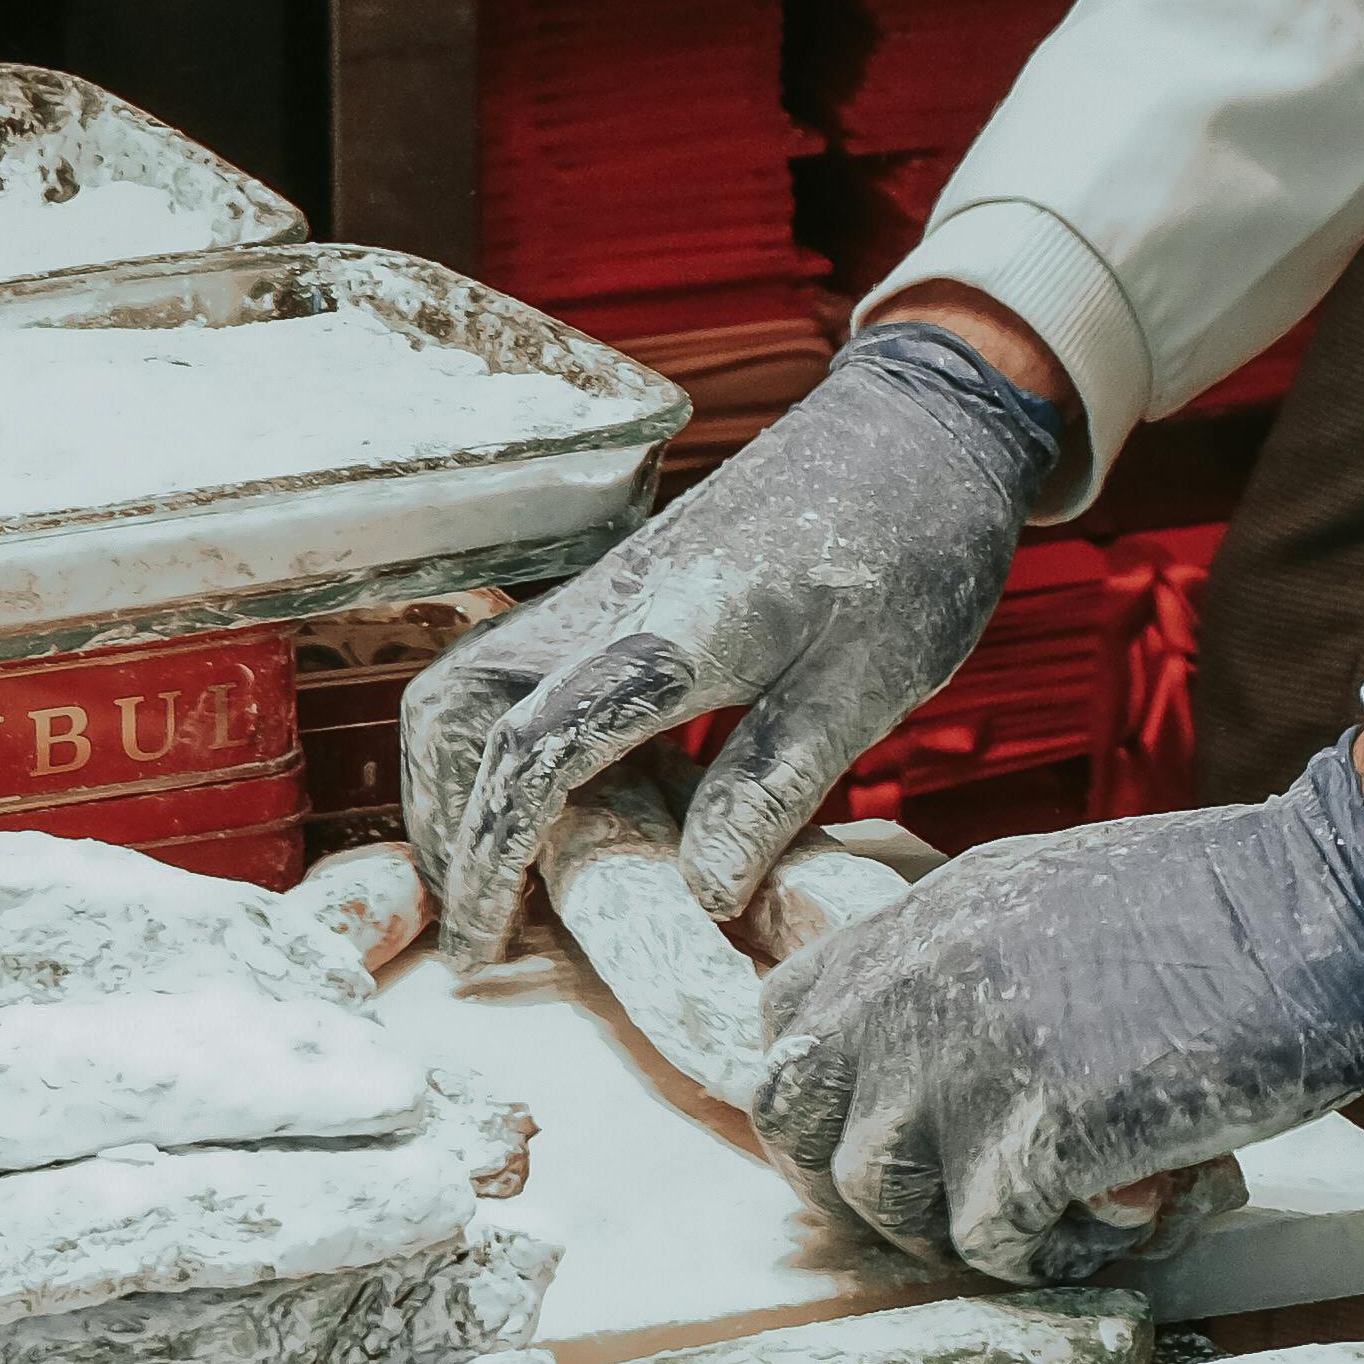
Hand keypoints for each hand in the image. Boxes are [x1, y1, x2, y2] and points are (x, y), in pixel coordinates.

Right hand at [401, 317, 1065, 975]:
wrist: (921, 422)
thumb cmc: (912, 540)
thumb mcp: (869, 682)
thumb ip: (773, 785)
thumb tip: (700, 898)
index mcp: (673, 630)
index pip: (534, 744)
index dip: (492, 851)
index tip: (485, 942)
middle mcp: (613, 602)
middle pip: (458, 702)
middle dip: (443, 815)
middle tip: (481, 917)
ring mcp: (611, 589)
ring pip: (477, 680)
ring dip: (465, 778)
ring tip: (509, 877)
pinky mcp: (628, 590)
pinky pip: (531, 669)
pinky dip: (514, 742)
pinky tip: (574, 810)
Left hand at [753, 737, 1363, 1286]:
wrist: (1333, 902)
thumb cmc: (1227, 908)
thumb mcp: (1057, 897)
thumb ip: (974, 966)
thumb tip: (935, 1076)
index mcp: (932, 915)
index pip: (785, 1017)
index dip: (823, 1094)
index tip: (895, 1133)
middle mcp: (927, 977)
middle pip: (800, 1118)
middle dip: (867, 1181)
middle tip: (967, 1202)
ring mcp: (976, 1050)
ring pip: (885, 1200)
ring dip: (967, 1230)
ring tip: (1061, 1216)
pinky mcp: (1045, 1126)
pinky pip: (992, 1244)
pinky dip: (1052, 1258)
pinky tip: (1125, 1221)